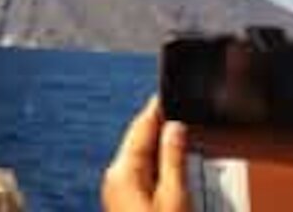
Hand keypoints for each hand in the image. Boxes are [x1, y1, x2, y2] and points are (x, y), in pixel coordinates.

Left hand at [102, 96, 189, 211]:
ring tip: (178, 130)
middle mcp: (115, 177)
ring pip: (140, 156)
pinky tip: (169, 161)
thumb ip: (174, 158)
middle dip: (158, 124)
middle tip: (176, 107)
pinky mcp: (124, 201)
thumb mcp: (174, 195)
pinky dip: (155, 162)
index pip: (140, 127)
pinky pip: (140, 171)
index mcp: (123, 171)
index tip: (166, 91)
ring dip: (158, 144)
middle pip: (138, 140)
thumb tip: (174, 127)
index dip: (155, 108)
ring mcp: (117, 190)